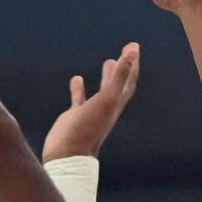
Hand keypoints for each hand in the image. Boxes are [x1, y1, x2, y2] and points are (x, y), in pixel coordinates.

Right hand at [41, 44, 140, 161]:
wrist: (67, 154)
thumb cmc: (88, 128)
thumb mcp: (106, 99)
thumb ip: (119, 75)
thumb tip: (132, 50)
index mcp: (116, 104)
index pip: (129, 80)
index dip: (132, 64)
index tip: (134, 47)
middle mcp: (106, 108)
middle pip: (119, 85)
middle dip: (124, 68)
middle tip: (126, 52)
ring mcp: (91, 112)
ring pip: (102, 91)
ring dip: (106, 77)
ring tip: (107, 62)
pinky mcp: (76, 116)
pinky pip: (80, 99)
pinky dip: (79, 88)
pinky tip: (77, 79)